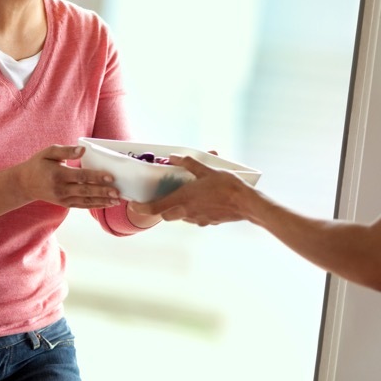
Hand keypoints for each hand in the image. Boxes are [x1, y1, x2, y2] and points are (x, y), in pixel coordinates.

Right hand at [14, 144, 121, 208]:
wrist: (25, 183)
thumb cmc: (39, 164)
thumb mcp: (49, 152)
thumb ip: (66, 150)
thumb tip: (83, 149)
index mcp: (58, 174)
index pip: (81, 176)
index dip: (96, 177)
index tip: (110, 177)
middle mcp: (60, 189)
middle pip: (85, 191)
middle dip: (102, 192)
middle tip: (117, 192)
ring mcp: (63, 198)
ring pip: (85, 201)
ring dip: (102, 201)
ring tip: (116, 201)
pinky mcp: (64, 203)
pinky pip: (82, 205)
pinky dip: (95, 205)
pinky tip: (106, 204)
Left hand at [130, 154, 254, 225]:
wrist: (247, 204)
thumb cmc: (227, 186)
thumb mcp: (207, 170)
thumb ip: (188, 164)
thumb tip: (173, 157)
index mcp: (183, 199)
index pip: (155, 208)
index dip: (141, 208)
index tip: (133, 206)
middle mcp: (188, 213)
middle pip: (166, 214)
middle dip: (161, 207)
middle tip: (160, 197)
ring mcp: (199, 220)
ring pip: (181, 216)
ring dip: (178, 208)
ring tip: (186, 196)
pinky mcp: (209, 222)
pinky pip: (196, 218)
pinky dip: (194, 210)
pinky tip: (204, 201)